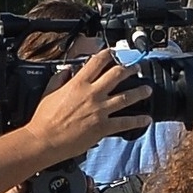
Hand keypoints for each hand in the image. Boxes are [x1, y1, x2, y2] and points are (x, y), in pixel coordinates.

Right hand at [26, 49, 151, 162]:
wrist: (44, 139)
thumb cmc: (44, 119)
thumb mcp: (49, 92)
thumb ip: (59, 80)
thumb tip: (67, 71)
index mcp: (78, 84)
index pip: (96, 63)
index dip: (108, 54)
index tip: (114, 52)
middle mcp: (92, 94)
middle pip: (116, 75)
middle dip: (129, 69)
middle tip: (136, 68)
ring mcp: (100, 110)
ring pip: (126, 97)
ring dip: (139, 92)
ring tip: (148, 89)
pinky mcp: (103, 127)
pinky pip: (125, 122)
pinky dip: (138, 121)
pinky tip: (147, 119)